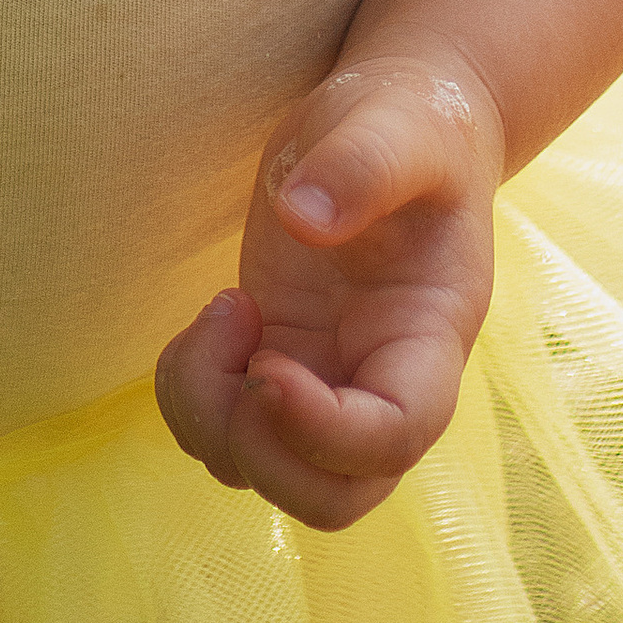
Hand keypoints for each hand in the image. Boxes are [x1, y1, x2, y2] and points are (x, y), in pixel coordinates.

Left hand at [154, 56, 502, 530]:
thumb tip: (302, 217)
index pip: (395, 436)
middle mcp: (379, 382)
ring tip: (224, 309)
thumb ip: (362, 163)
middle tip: (240, 354)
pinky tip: (215, 317)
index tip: (267, 363)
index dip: (325, 430)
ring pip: (262, 475)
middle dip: (263, 455)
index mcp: (429, 338)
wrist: (398, 127)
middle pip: (333, 499)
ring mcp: (324, 382)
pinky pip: (223, 428)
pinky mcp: (273, 362)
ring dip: (211, 418)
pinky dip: (193, 393)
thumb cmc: (410, 124)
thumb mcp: (399, 125)